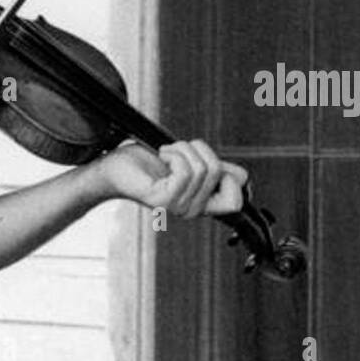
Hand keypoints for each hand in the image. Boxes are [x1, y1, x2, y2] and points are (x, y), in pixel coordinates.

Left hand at [94, 140, 247, 218]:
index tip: (207, 162)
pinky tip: (162, 156)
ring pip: (202, 168)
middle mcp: (191, 211)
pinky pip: (185, 171)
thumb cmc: (149, 163)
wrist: (116, 166)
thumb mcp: (191, 163)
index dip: (232, 177)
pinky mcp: (162, 200)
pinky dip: (174, 154)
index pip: (236, 202)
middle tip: (179, 150)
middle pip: (219, 173)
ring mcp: (177, 209)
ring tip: (167, 151)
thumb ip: (216, 170)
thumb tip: (243, 177)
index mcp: (202, 205)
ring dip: (184, 149)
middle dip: (201, 150)